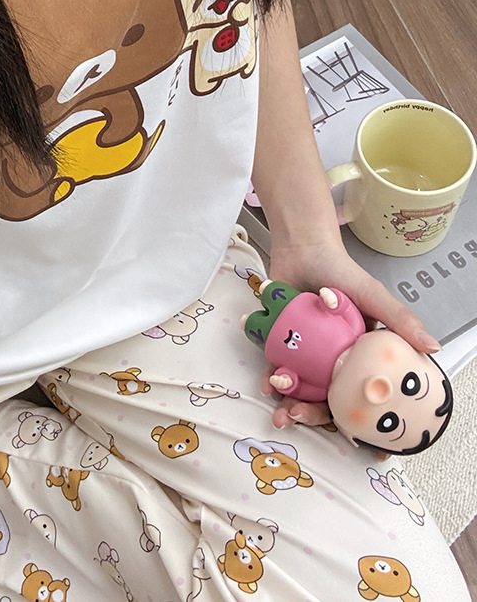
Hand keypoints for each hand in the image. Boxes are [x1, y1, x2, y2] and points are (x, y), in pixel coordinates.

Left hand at [262, 232, 440, 452]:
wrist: (302, 248)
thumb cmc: (340, 271)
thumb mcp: (373, 296)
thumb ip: (400, 320)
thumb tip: (434, 349)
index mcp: (361, 356)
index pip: (366, 394)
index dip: (370, 423)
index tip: (372, 452)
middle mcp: (336, 359)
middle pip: (330, 397)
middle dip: (316, 414)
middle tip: (302, 417)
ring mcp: (309, 354)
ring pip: (302, 389)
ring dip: (290, 401)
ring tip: (281, 406)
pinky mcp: (284, 344)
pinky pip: (278, 368)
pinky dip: (272, 379)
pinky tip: (267, 384)